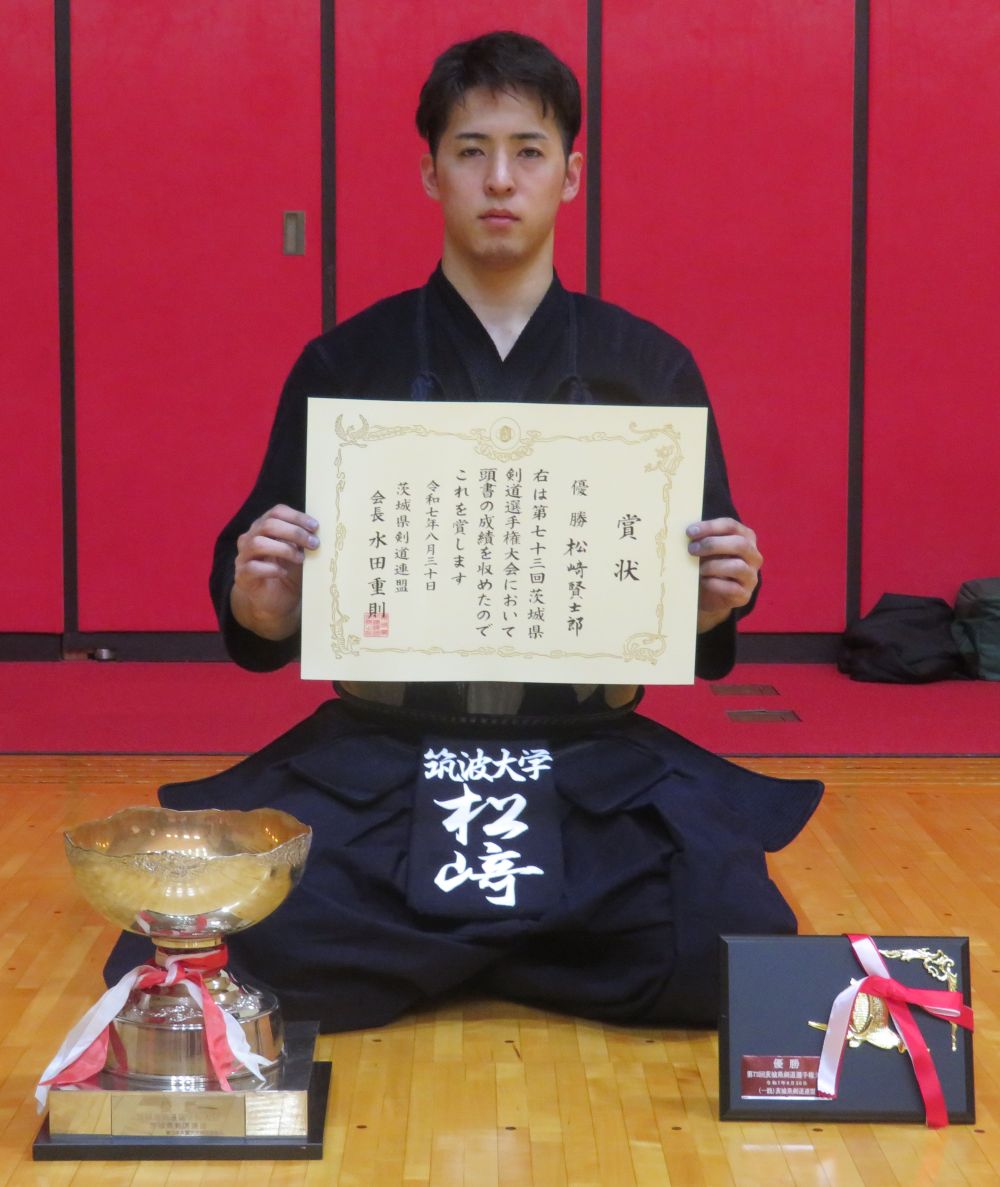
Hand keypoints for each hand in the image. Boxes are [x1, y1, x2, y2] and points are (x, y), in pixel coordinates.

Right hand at [231, 505, 319, 639]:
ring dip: (284, 549)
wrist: (274, 602)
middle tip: (313, 544)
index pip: (276, 512)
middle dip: (294, 532)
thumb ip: (303, 541)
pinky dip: (272, 569)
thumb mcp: (298, 553)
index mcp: (263, 528)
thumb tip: (318, 531)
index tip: (315, 527)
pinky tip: (284, 573)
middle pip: (268, 525)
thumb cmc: (287, 573)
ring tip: (300, 559)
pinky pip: (254, 567)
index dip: (296, 517)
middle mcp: (250, 538)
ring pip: (258, 543)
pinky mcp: (242, 576)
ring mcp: (243, 557)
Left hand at [687, 517, 761, 632]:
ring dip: (713, 566)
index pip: (731, 526)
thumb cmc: (709, 565)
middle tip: (692, 549)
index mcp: (746, 537)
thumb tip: (688, 532)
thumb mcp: (707, 549)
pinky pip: (731, 588)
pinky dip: (714, 584)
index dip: (710, 527)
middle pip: (739, 544)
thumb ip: (702, 539)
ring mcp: (751, 576)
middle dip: (712, 545)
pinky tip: (703, 581)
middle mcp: (753, 556)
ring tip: (698, 569)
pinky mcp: (744, 595)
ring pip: (738, 566)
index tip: (690, 532)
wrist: (711, 595)